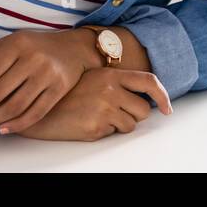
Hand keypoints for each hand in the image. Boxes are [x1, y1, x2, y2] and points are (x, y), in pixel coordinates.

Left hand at [0, 30, 97, 133]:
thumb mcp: (10, 43)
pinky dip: (17, 125)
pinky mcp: (58, 89)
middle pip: (0, 92)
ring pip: (16, 106)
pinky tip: (4, 128)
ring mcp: (47, 75)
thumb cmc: (34, 46)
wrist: (72, 48)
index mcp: (17, 44)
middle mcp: (33, 58)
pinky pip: (35, 113)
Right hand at [14, 67, 172, 140]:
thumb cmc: (66, 93)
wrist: (40, 107)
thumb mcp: (91, 78)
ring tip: (98, 116)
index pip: (149, 81)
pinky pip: (114, 133)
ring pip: (131, 125)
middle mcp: (110, 89)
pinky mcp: (96, 126)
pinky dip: (106, 131)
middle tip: (116, 113)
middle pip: (143, 109)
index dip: (163, 96)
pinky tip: (89, 122)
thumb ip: (114, 82)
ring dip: (120, 125)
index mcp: (110, 73)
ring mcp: (104, 108)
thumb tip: (141, 97)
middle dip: (134, 115)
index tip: (167, 108)